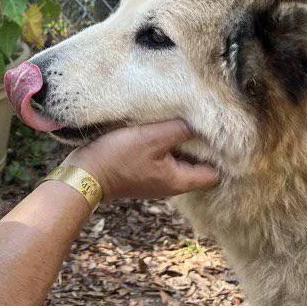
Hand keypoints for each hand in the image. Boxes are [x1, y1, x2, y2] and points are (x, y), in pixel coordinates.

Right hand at [70, 120, 219, 200]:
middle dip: (201, 145)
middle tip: (201, 122)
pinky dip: (166, 144)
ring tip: (180, 121)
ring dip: (181, 142)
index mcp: (179, 180)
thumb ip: (179, 130)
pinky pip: (164, 157)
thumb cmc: (118, 157)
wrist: (84, 173)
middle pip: (199, 165)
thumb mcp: (152, 138)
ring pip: (180, 159)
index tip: (220, 134)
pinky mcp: (144, 171)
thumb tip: (198, 125)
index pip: (214, 174)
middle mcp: (171, 184)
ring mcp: (157, 179)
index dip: (221, 155)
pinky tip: (160, 128)